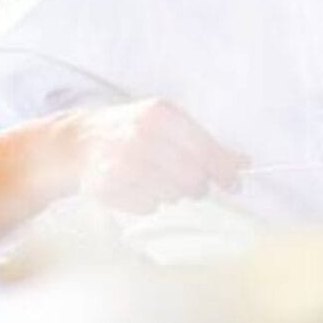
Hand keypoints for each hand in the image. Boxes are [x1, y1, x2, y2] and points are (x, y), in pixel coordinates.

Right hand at [68, 98, 248, 213]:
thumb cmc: (132, 131)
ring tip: (154, 178)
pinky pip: (147, 207)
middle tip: (189, 183)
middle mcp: (141, 135)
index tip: (234, 184)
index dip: (223, 171)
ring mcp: (122, 161)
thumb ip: (205, 144)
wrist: (79, 141)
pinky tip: (135, 186)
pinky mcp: (107, 186)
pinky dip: (147, 202)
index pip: (204, 150)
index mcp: (160, 114)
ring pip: (170, 196)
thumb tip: (244, 163)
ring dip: (169, 193)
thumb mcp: (168, 125)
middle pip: (191, 179)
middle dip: (195, 186)